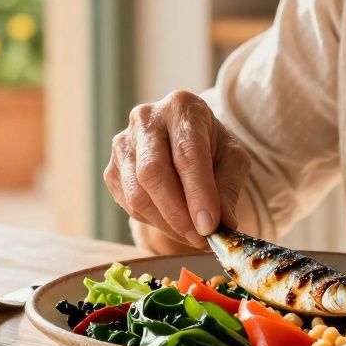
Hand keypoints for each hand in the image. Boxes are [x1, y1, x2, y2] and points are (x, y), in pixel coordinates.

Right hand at [103, 91, 250, 247]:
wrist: (185, 142)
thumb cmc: (212, 148)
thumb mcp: (232, 161)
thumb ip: (228, 190)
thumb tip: (222, 225)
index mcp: (181, 107)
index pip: (187, 153)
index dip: (198, 193)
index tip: (209, 226)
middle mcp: (146, 119)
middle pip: (153, 173)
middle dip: (178, 214)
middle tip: (201, 239)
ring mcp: (122, 144)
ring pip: (137, 194)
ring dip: (167, 224)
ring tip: (192, 235)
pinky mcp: (112, 169)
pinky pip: (128, 205)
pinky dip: (153, 222)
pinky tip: (173, 222)